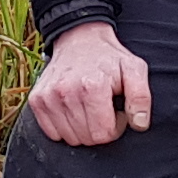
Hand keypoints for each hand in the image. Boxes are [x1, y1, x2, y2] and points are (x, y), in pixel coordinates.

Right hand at [26, 22, 150, 148]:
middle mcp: (65, 92)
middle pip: (87, 139)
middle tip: (104, 109)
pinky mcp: (36, 100)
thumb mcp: (134, 69)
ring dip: (83, 129)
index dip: (116, 127)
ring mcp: (48, 97)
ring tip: (90, 107)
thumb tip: (139, 124)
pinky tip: (74, 109)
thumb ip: (141, 97)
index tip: (117, 111)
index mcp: (92, 86)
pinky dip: (65, 128)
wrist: (79, 38)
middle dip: (100, 129)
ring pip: (70, 139)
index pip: (104, 134)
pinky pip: (52, 134)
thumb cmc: (109, 58)